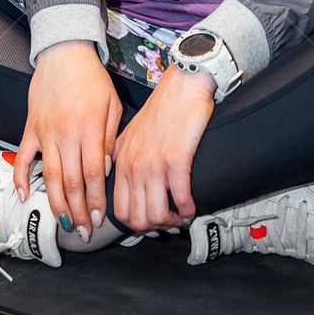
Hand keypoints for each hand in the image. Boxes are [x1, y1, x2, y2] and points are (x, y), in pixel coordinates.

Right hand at [14, 40, 122, 240]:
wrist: (64, 53)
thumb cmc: (92, 78)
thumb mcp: (112, 104)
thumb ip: (110, 138)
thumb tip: (104, 169)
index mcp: (90, 128)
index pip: (93, 174)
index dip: (95, 200)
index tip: (98, 219)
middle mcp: (67, 134)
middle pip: (72, 182)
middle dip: (78, 211)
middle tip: (83, 231)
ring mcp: (46, 132)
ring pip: (50, 176)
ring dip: (57, 204)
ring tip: (64, 224)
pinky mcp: (30, 128)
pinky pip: (23, 158)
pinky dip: (21, 179)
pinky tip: (25, 197)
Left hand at [111, 63, 215, 232]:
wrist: (182, 85)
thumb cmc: (163, 108)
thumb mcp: (133, 135)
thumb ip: (127, 159)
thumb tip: (134, 187)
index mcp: (121, 161)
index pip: (119, 210)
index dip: (137, 226)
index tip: (152, 225)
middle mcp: (133, 166)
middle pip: (137, 219)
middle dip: (156, 229)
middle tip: (170, 225)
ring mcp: (153, 164)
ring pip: (157, 215)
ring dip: (173, 223)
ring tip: (182, 217)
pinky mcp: (176, 160)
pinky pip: (180, 199)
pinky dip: (188, 210)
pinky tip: (193, 206)